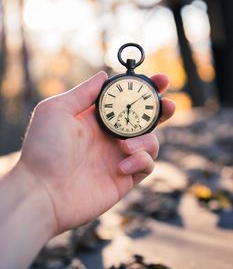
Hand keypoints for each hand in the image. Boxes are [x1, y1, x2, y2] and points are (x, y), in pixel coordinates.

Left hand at [19, 72, 174, 234]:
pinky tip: (121, 166)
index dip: (142, 90)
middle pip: (143, 121)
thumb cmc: (44, 149)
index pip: (125, 101)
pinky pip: (146, 166)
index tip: (160, 80)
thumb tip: (104, 75)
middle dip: (159, 110)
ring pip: (150, 142)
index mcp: (95, 120)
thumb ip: (83, 93)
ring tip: (125, 145)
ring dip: (146, 139)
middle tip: (168, 105)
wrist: (41, 192)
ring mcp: (117, 158)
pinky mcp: (124, 179)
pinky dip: (141, 161)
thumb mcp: (57, 110)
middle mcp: (108, 138)